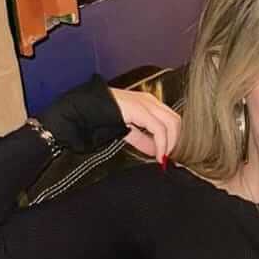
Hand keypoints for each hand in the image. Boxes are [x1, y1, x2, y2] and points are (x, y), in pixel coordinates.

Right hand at [37, 73, 180, 159]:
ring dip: (170, 144)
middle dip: (175, 141)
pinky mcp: (140, 109)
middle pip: (175, 120)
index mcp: (147, 102)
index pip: (170, 119)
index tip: (170, 154)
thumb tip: (156, 151)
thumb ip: (143, 140)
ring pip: (171, 124)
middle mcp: (149, 100)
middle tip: (169, 158)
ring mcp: (145, 103)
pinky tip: (158, 155)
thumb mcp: (127, 130)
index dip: (174, 138)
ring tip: (163, 158)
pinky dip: (162, 144)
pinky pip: (159, 129)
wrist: (82, 110)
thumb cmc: (100, 118)